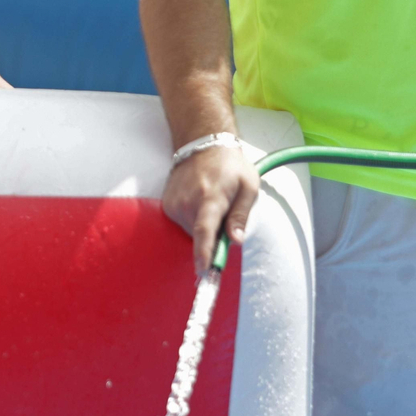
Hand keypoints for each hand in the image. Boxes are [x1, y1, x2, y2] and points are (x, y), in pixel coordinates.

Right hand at [160, 144, 258, 273]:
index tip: (204, 271)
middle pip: (201, 236)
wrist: (202, 145)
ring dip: (205, 226)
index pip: (205, 231)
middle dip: (215, 236)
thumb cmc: (231, 166)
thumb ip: (241, 216)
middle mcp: (188, 203)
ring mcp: (174, 204)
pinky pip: (184, 224)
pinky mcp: (167, 206)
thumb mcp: (248, 187)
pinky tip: (200, 202)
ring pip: (192, 232)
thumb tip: (236, 241)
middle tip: (226, 214)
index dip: (204, 253)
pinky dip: (194, 220)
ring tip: (212, 203)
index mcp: (211, 198)